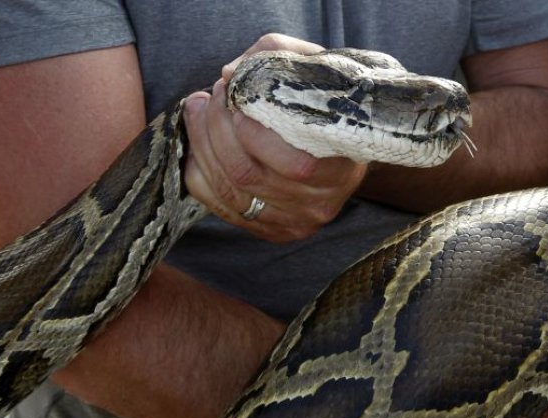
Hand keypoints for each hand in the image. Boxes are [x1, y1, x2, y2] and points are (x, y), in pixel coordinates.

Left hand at [183, 34, 367, 242]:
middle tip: (212, 95)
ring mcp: (294, 222)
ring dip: (202, 145)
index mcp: (340, 170)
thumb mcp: (316, 68)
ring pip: (228, 189)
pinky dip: (200, 171)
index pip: (292, 163)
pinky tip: (200, 144)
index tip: (235, 93)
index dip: (250, 128)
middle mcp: (318, 204)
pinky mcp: (272, 231)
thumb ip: (275, 55)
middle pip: (247, 174)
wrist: (349, 144)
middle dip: (216, 128)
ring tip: (199, 110)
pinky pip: (219, 205)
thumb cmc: (329, 103)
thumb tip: (231, 72)